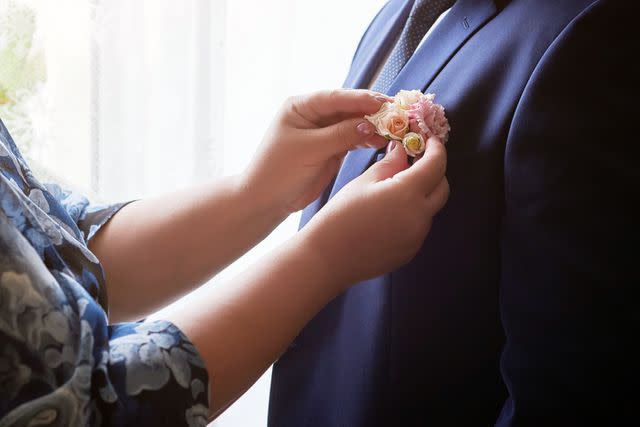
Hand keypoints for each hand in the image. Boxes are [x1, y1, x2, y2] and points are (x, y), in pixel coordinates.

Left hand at [241, 89, 389, 215]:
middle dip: (372, 111)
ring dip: (373, 126)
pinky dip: (367, 139)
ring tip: (395, 129)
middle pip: (348, 108)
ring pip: (353, 123)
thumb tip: (370, 123)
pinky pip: (353, 139)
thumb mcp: (310, 150)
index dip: (361, 99)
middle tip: (398, 114)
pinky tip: (382, 141)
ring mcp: (323, 132)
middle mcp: (313, 115)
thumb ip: (340, 135)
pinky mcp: (331, 149)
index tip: (385, 102)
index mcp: (301, 106)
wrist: (267, 200)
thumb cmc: (278, 170)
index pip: (336, 98)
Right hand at [300, 137, 448, 288]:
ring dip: (422, 193)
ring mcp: (417, 237)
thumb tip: (403, 150)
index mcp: (407, 194)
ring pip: (430, 208)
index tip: (429, 139)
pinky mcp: (410, 251)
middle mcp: (419, 217)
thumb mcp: (363, 182)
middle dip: (433, 171)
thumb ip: (390, 164)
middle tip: (415, 160)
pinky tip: (389, 212)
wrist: (327, 258)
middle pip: (441, 187)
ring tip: (395, 188)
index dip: (436, 148)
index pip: (436, 164)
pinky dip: (412, 213)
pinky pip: (419, 226)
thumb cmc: (339, 217)